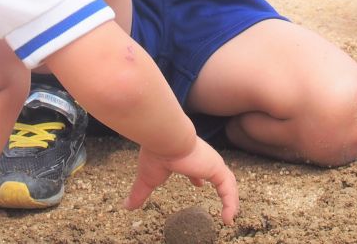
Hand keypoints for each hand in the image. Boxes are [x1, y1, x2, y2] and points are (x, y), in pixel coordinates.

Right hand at [124, 138, 238, 224]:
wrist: (165, 138)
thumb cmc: (155, 154)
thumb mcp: (146, 178)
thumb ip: (139, 193)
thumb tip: (125, 206)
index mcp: (187, 158)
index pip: (196, 168)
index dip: (198, 177)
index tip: (199, 184)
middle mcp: (202, 158)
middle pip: (217, 174)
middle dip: (221, 187)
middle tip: (224, 201)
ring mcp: (211, 162)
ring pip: (227, 182)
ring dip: (230, 199)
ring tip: (229, 217)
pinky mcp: (216, 168)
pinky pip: (228, 189)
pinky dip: (231, 203)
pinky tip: (228, 219)